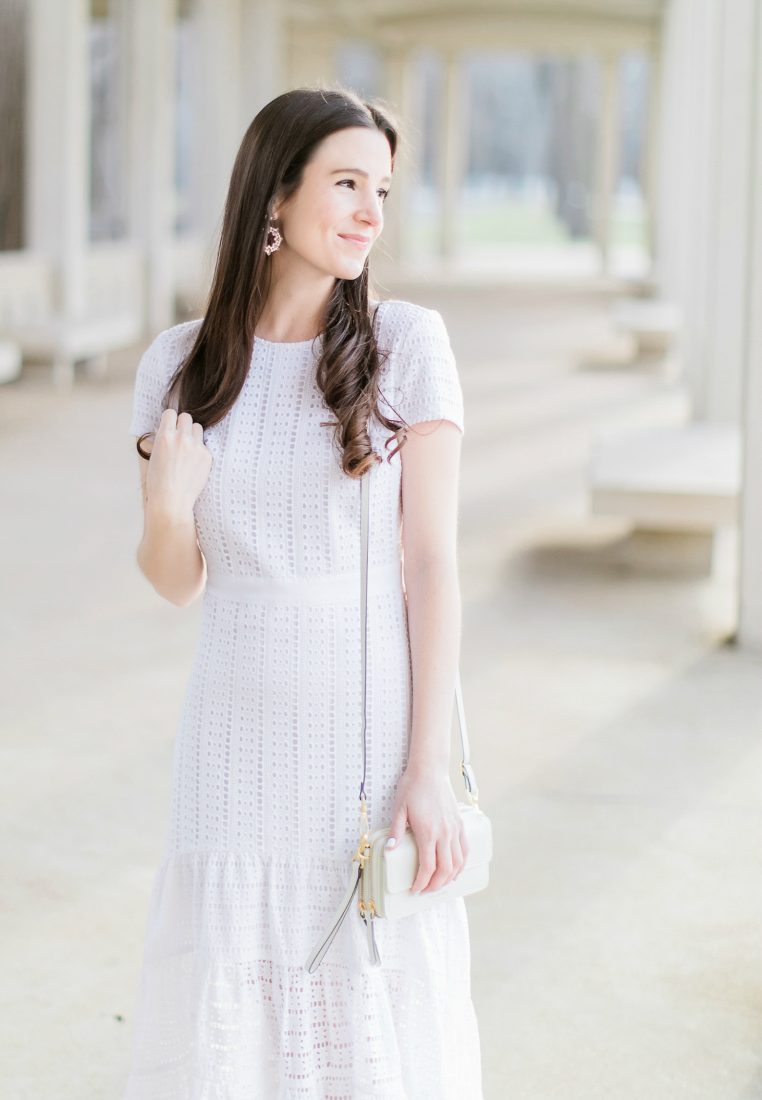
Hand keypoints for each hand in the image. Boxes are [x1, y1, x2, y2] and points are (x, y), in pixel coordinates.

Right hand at [145, 409, 211, 516]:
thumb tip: (168, 430)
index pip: (171, 413)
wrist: (172, 500)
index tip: (171, 427)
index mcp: (165, 436)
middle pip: (186, 417)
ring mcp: (196, 446)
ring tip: (188, 449)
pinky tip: (193, 463)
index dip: (170, 420)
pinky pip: (204, 445)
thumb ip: (162, 440)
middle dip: (182, 425)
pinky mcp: (207, 456)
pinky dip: (199, 451)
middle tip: (180, 438)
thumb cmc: (158, 482)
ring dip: (193, 434)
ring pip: (198, 428)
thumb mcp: (153, 456)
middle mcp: (181, 438)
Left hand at [385, 764, 468, 894]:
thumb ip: (395, 831)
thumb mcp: (399, 809)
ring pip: (458, 862)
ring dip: (450, 877)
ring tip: (440, 883)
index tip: (415, 889)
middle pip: (445, 870)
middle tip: (426, 890)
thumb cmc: (413, 787)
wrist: (430, 770)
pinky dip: (461, 863)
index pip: (428, 867)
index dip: (421, 882)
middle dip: (436, 885)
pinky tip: (455, 868)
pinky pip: (465, 849)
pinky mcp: (460, 824)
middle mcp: (444, 833)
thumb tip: (389, 850)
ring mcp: (454, 829)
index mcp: (428, 832)